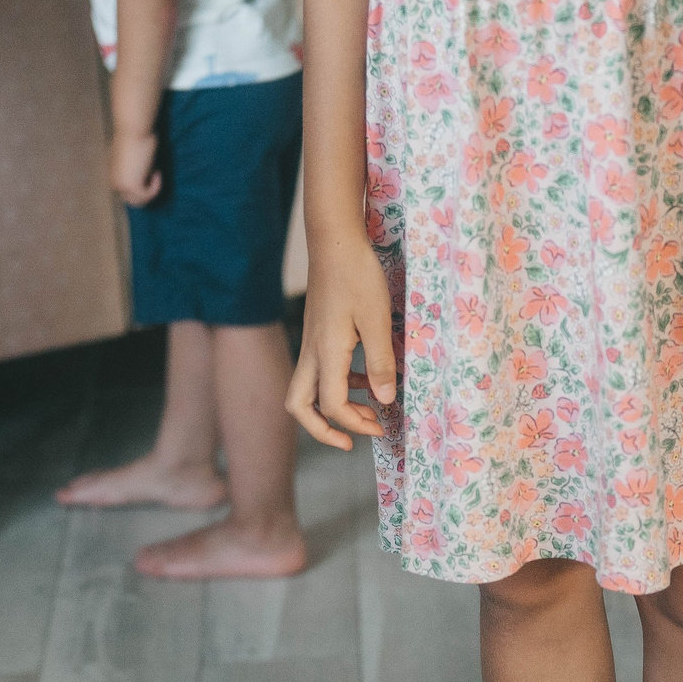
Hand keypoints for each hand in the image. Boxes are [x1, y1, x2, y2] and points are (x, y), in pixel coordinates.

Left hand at [112, 129, 162, 206]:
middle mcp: (115, 182)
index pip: (127, 192)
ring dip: (151, 190)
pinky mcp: (132, 186)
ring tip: (155, 172)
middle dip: (146, 191)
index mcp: (113, 174)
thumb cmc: (136, 135)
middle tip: (155, 174)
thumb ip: (133, 166)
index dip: (142, 185)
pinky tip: (156, 172)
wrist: (134, 129)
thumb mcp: (132, 154)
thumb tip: (145, 173)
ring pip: (139, 202)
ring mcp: (122, 185)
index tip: (151, 170)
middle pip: (132, 200)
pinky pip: (148, 196)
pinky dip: (156, 187)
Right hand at [287, 239, 397, 448]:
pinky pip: (317, 372)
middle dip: (321, 430)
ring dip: (331, 408)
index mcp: (326, 353)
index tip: (380, 426)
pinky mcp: (316, 334)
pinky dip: (336, 385)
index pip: (331, 405)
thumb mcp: (377, 320)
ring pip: (305, 391)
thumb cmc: (358, 276)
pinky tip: (363, 377)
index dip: (354, 424)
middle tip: (353, 439)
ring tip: (367, 409)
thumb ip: (381, 363)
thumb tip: (385, 400)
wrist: (335, 242)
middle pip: (298, 406)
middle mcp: (311, 353)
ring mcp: (310, 344)